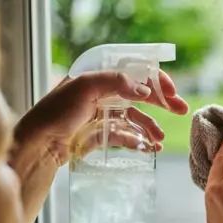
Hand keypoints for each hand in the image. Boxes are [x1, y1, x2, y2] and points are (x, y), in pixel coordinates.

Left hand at [15, 70, 188, 165]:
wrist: (40, 145)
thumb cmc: (58, 112)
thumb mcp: (84, 87)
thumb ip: (116, 83)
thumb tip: (145, 91)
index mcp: (100, 78)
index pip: (134, 73)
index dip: (155, 80)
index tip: (172, 90)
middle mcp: (104, 95)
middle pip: (140, 96)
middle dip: (162, 103)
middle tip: (182, 109)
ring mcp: (104, 115)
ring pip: (136, 119)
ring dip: (151, 127)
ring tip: (160, 139)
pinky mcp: (103, 135)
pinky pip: (127, 136)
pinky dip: (140, 141)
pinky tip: (150, 148)